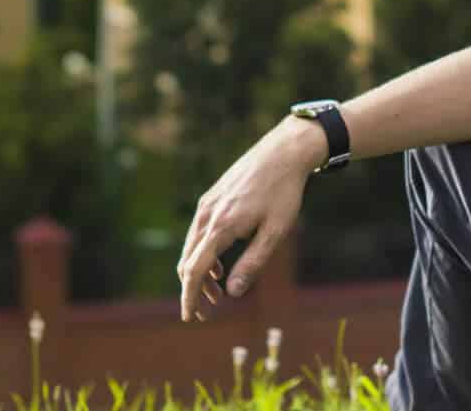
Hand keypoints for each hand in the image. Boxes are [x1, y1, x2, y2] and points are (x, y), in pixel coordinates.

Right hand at [176, 116, 326, 322]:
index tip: (189, 318)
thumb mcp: (275, 232)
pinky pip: (198, 233)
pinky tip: (218, 266)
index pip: (195, 270)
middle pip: (187, 261)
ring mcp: (207, 204)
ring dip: (199, 273)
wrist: (283, 152)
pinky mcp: (211, 198)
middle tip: (206, 313)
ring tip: (216, 294)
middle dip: (193, 290)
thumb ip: (253, 263)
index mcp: (221, 226)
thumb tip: (232, 292)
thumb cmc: (283, 193)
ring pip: (191, 247)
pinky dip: (202, 255)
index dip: (189, 297)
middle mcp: (207, 215)